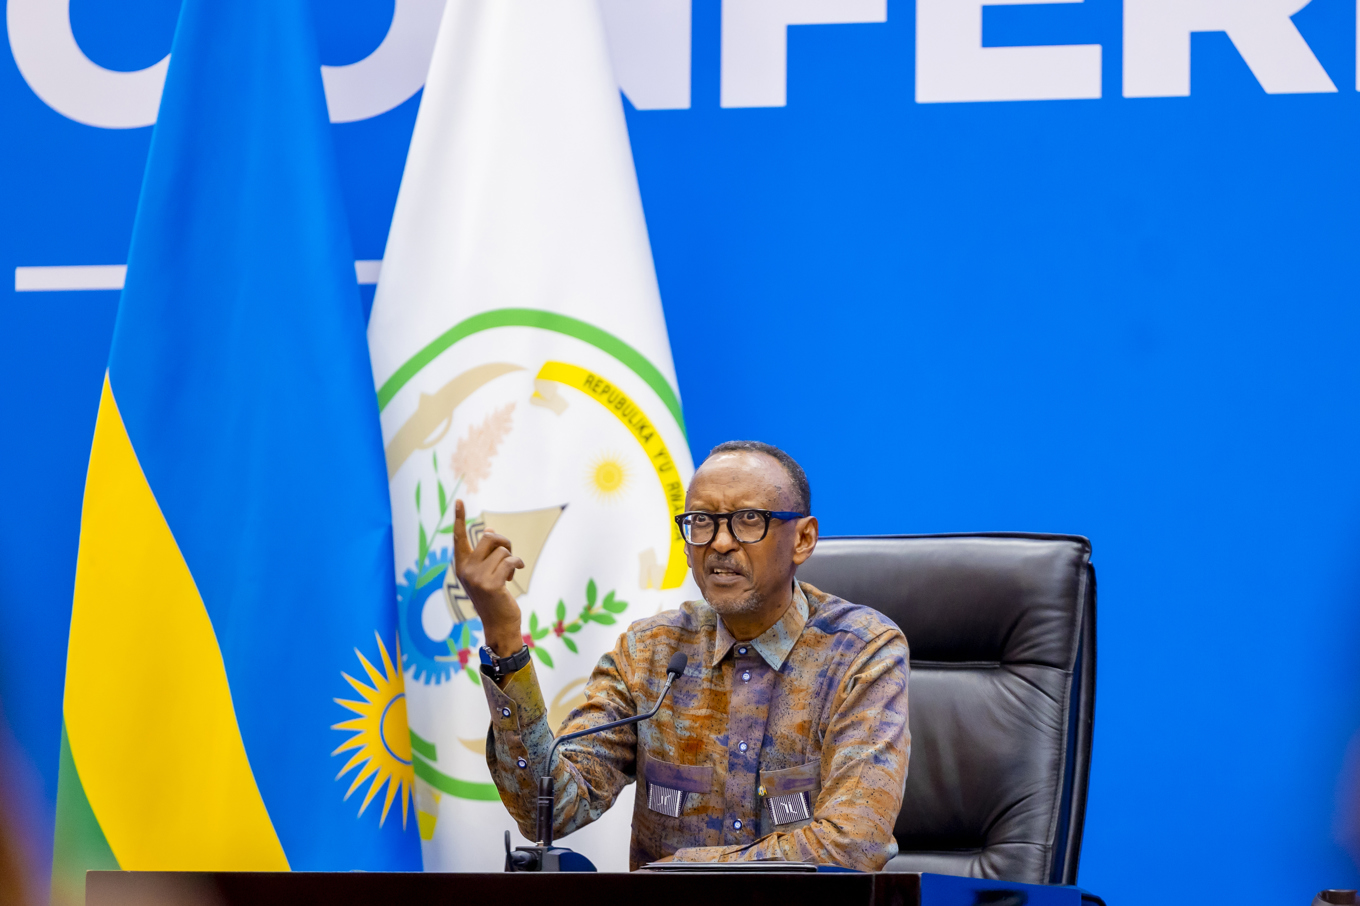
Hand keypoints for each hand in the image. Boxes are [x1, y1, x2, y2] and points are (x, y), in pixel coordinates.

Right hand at [452, 499, 525, 656]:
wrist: (498, 624)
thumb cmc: (494, 596)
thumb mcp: (486, 573)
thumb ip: (485, 554)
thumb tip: (491, 530)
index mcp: (461, 565)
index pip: (459, 538)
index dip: (459, 519)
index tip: (458, 501)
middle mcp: (465, 570)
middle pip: (490, 538)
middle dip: (504, 543)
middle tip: (509, 556)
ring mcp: (476, 577)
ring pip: (503, 550)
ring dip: (511, 560)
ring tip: (508, 574)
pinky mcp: (490, 584)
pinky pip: (510, 561)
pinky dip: (517, 565)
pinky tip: (513, 577)